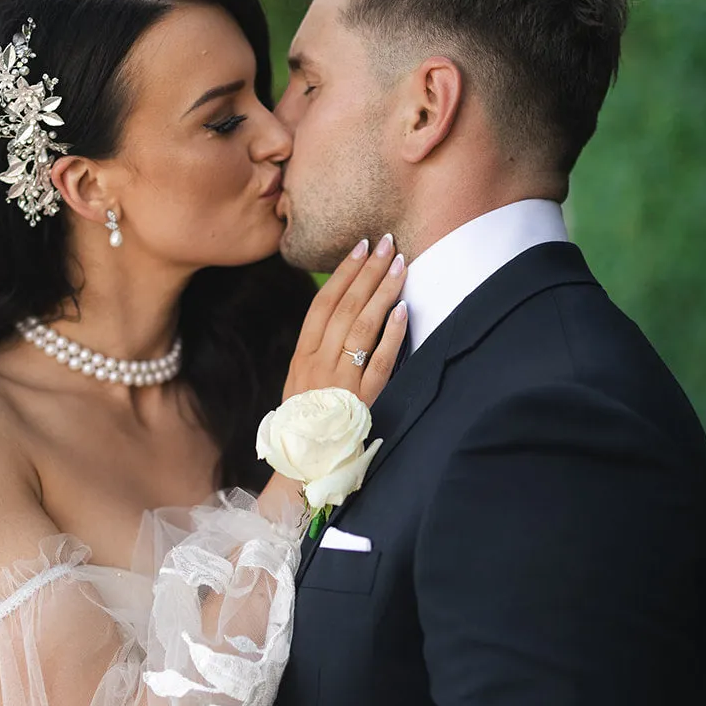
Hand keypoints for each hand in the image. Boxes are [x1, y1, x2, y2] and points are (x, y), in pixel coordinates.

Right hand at [282, 235, 406, 408]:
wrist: (306, 462)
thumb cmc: (307, 419)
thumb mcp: (300, 380)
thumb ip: (317, 348)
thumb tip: (340, 309)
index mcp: (302, 356)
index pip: (323, 303)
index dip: (343, 272)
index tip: (360, 247)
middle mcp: (319, 364)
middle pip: (345, 307)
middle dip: (368, 271)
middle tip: (387, 242)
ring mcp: (340, 381)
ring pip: (362, 327)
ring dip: (383, 292)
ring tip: (400, 264)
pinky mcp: (362, 400)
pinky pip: (379, 361)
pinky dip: (392, 334)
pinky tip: (404, 309)